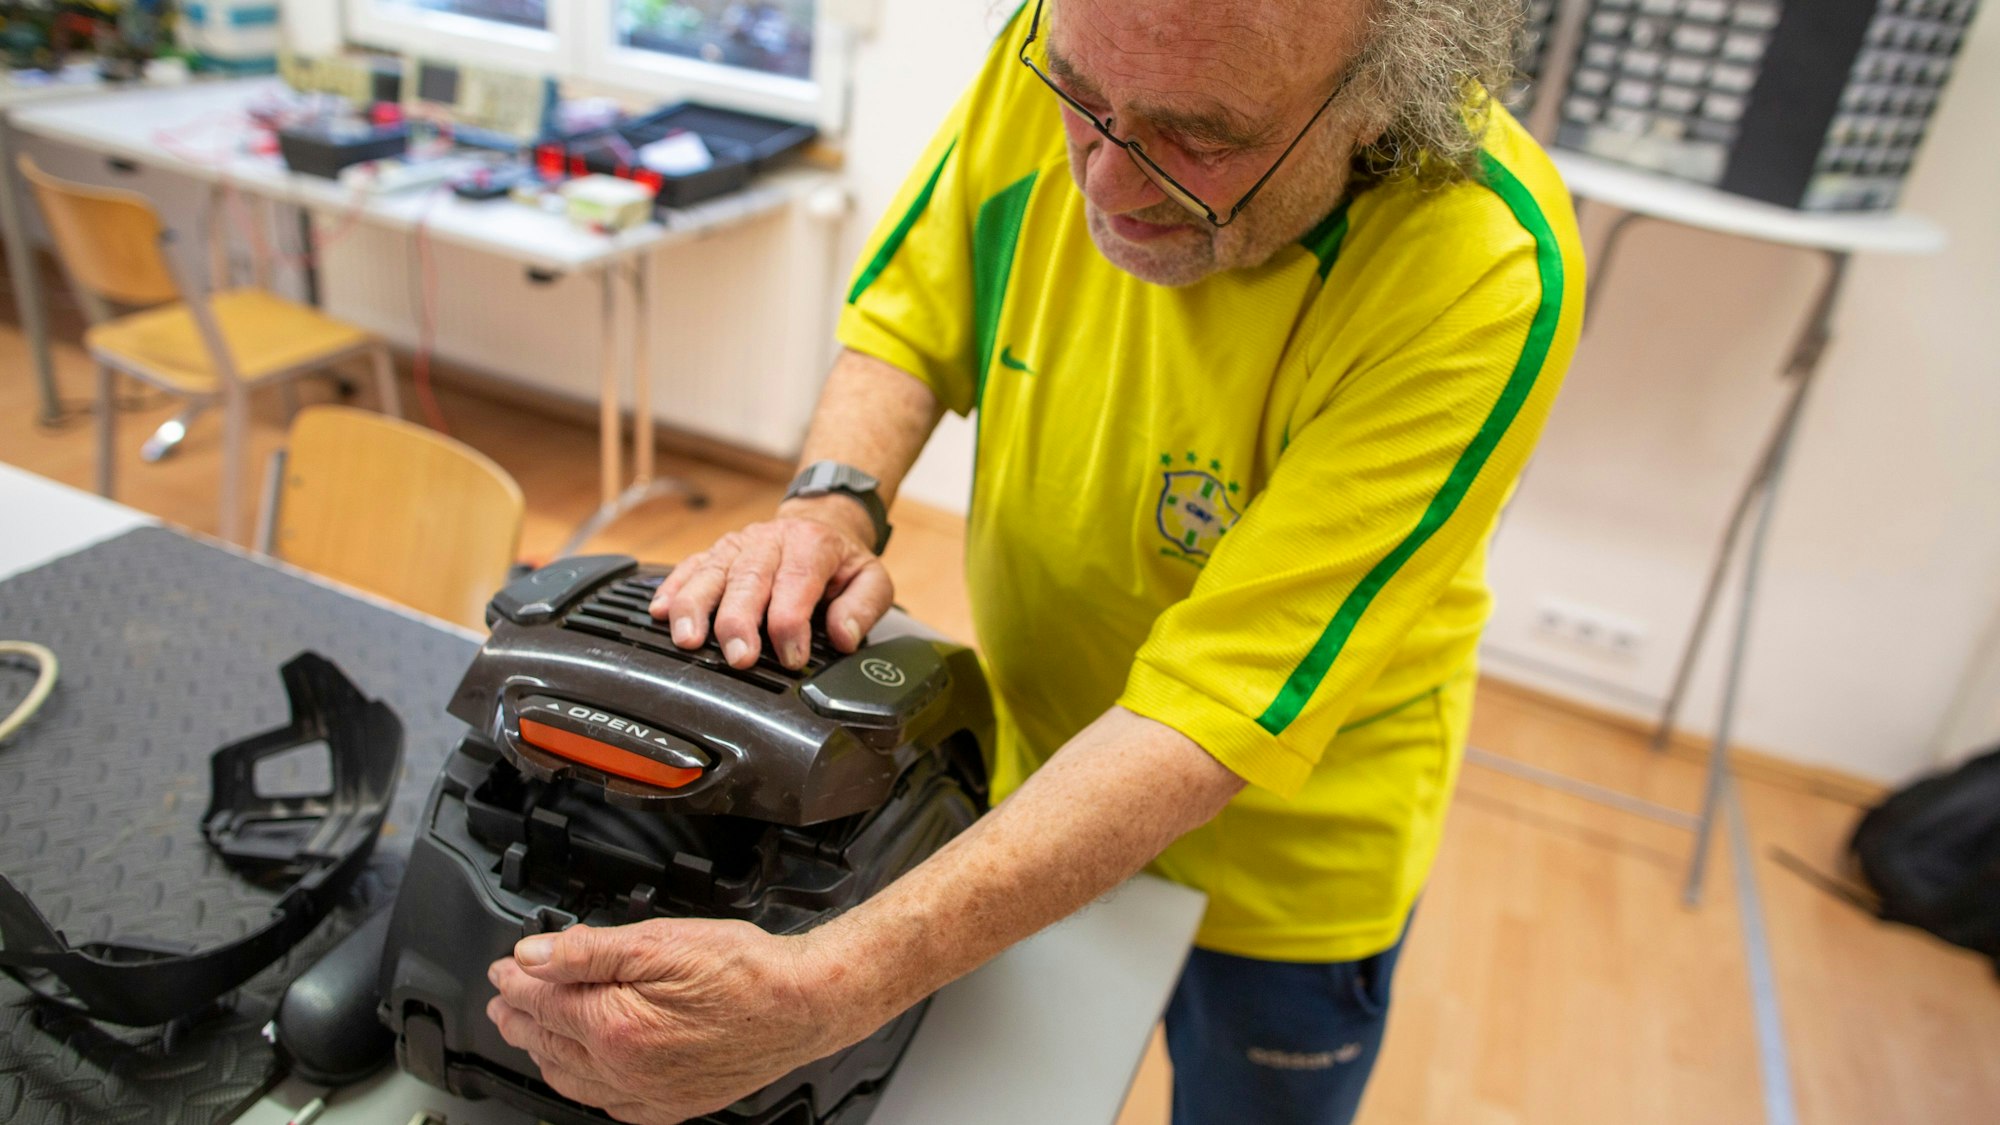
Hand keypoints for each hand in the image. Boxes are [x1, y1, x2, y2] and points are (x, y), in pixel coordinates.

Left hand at [485, 920, 854, 1124]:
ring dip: (543, 1051)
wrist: (805, 1005)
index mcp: (616, 1026)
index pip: (545, 1001)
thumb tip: (535, 956)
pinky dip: (581, 1084)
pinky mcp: (673, 1104)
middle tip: (503, 999)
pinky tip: (580, 1071)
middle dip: (520, 1017)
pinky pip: (608, 1103)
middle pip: (551, 1042)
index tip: (504, 967)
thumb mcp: (663, 940)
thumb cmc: (747, 971)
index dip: (518, 980)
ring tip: (528, 1031)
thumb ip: (591, 950)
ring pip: (572, 1078)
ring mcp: (649, 1094)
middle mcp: (626, 1070)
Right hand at [649, 500, 891, 670]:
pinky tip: (659, 611)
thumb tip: (844, 634)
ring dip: (695, 607)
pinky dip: (672, 589)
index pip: (797, 583)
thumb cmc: (841, 559)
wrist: (820, 521)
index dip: (791, 623)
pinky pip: (689, 567)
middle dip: (739, 621)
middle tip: (739, 656)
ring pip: (711, 573)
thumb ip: (863, 607)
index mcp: (811, 545)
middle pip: (748, 579)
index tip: (792, 657)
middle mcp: (769, 541)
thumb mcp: (871, 577)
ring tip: (688, 639)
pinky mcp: (716, 553)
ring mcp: (738, 546)